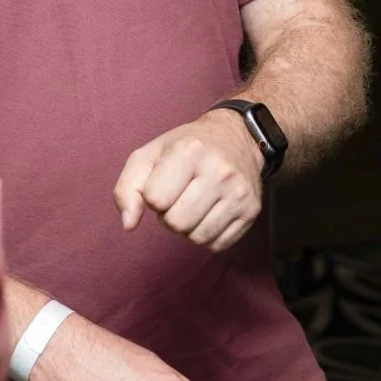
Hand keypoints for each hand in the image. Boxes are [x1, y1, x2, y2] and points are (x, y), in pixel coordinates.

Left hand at [114, 112, 264, 251]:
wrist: (237, 136)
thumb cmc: (186, 147)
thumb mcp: (149, 154)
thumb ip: (128, 188)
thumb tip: (128, 225)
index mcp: (190, 150)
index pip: (155, 199)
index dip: (153, 196)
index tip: (164, 182)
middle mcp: (219, 170)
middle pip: (177, 223)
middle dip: (170, 215)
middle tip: (180, 195)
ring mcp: (239, 192)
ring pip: (197, 237)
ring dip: (189, 227)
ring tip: (195, 202)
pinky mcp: (252, 210)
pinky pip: (217, 245)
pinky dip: (208, 234)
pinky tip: (211, 210)